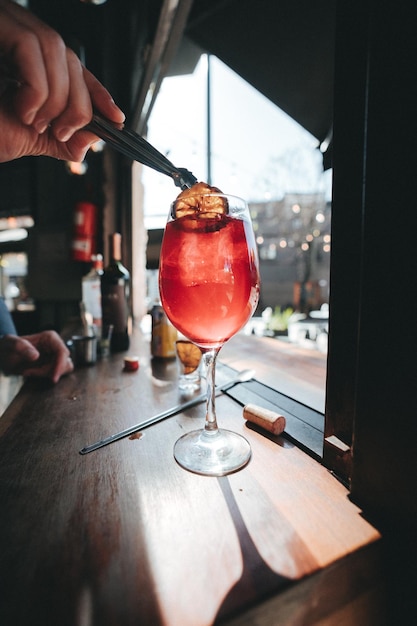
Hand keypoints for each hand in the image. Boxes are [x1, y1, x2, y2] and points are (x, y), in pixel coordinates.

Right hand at [0, 0, 124, 162]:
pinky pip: (30, 48)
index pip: (72, 67)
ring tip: (36, 122)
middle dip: (79, 103)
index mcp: (24, 58)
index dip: (98, 91)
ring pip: (55, 49)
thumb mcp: (22, 136)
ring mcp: (1, 23)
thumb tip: (90, 141)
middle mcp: (14, 32)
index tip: (117, 118)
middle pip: (70, 57)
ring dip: (57, 98)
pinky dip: (37, 88)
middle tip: (63, 132)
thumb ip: (56, 138)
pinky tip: (24, 109)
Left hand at [0, 331, 73, 382]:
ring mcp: (56, 356)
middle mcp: (56, 346)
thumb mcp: (9, 344)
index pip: (63, 352)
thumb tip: (36, 356)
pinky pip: (57, 374)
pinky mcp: (53, 365)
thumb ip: (20, 346)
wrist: (5, 356)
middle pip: (64, 363)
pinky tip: (31, 373)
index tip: (53, 378)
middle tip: (29, 372)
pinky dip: (45, 377)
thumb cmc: (8, 347)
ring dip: (47, 374)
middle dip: (49, 371)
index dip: (60, 365)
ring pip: (64, 369)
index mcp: (50, 338)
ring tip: (29, 372)